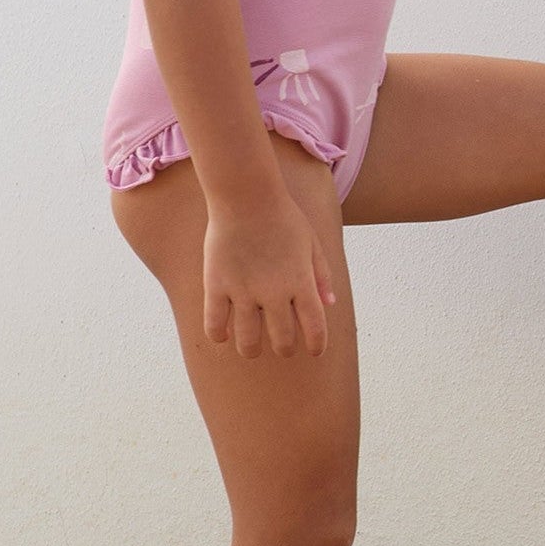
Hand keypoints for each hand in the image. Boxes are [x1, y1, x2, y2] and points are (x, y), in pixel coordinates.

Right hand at [202, 191, 335, 358]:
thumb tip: (330, 304)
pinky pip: (214, 324)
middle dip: (285, 348)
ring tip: (251, 347)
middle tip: (282, 346)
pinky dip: (218, 335)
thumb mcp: (311, 242)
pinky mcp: (216, 285)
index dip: (316, 345)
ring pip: (247, 342)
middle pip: (282, 341)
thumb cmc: (282, 215)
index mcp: (301, 282)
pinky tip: (223, 334)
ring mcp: (244, 291)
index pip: (315, 328)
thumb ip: (321, 275)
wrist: (246, 194)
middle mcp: (274, 292)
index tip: (314, 351)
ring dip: (251, 349)